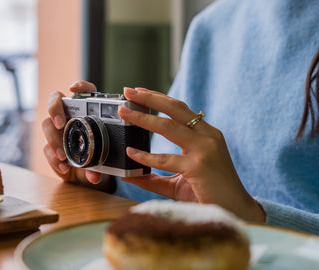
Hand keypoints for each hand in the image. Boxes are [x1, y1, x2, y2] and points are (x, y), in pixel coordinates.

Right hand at [42, 80, 113, 190]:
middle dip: (55, 109)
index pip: (82, 91)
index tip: (74, 89)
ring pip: (46, 124)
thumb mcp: (103, 161)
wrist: (86, 174)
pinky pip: (46, 149)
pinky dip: (54, 159)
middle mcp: (68, 117)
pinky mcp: (50, 146)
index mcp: (85, 112)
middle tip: (61, 123)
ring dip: (53, 140)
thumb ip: (99, 166)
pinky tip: (63, 167)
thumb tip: (95, 176)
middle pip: (54, 101)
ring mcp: (57, 130)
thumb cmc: (97, 158)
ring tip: (62, 154)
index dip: (79, 86)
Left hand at [118, 87, 265, 222]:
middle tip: (128, 91)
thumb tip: (130, 174)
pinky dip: (145, 155)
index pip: (180, 109)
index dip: (159, 98)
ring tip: (124, 112)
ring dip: (143, 117)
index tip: (139, 92)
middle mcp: (208, 137)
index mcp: (206, 135)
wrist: (236, 213)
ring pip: (168, 126)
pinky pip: (165, 158)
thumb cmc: (209, 195)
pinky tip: (132, 153)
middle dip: (150, 97)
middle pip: (175, 108)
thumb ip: (156, 176)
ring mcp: (205, 150)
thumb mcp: (179, 181)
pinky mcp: (199, 166)